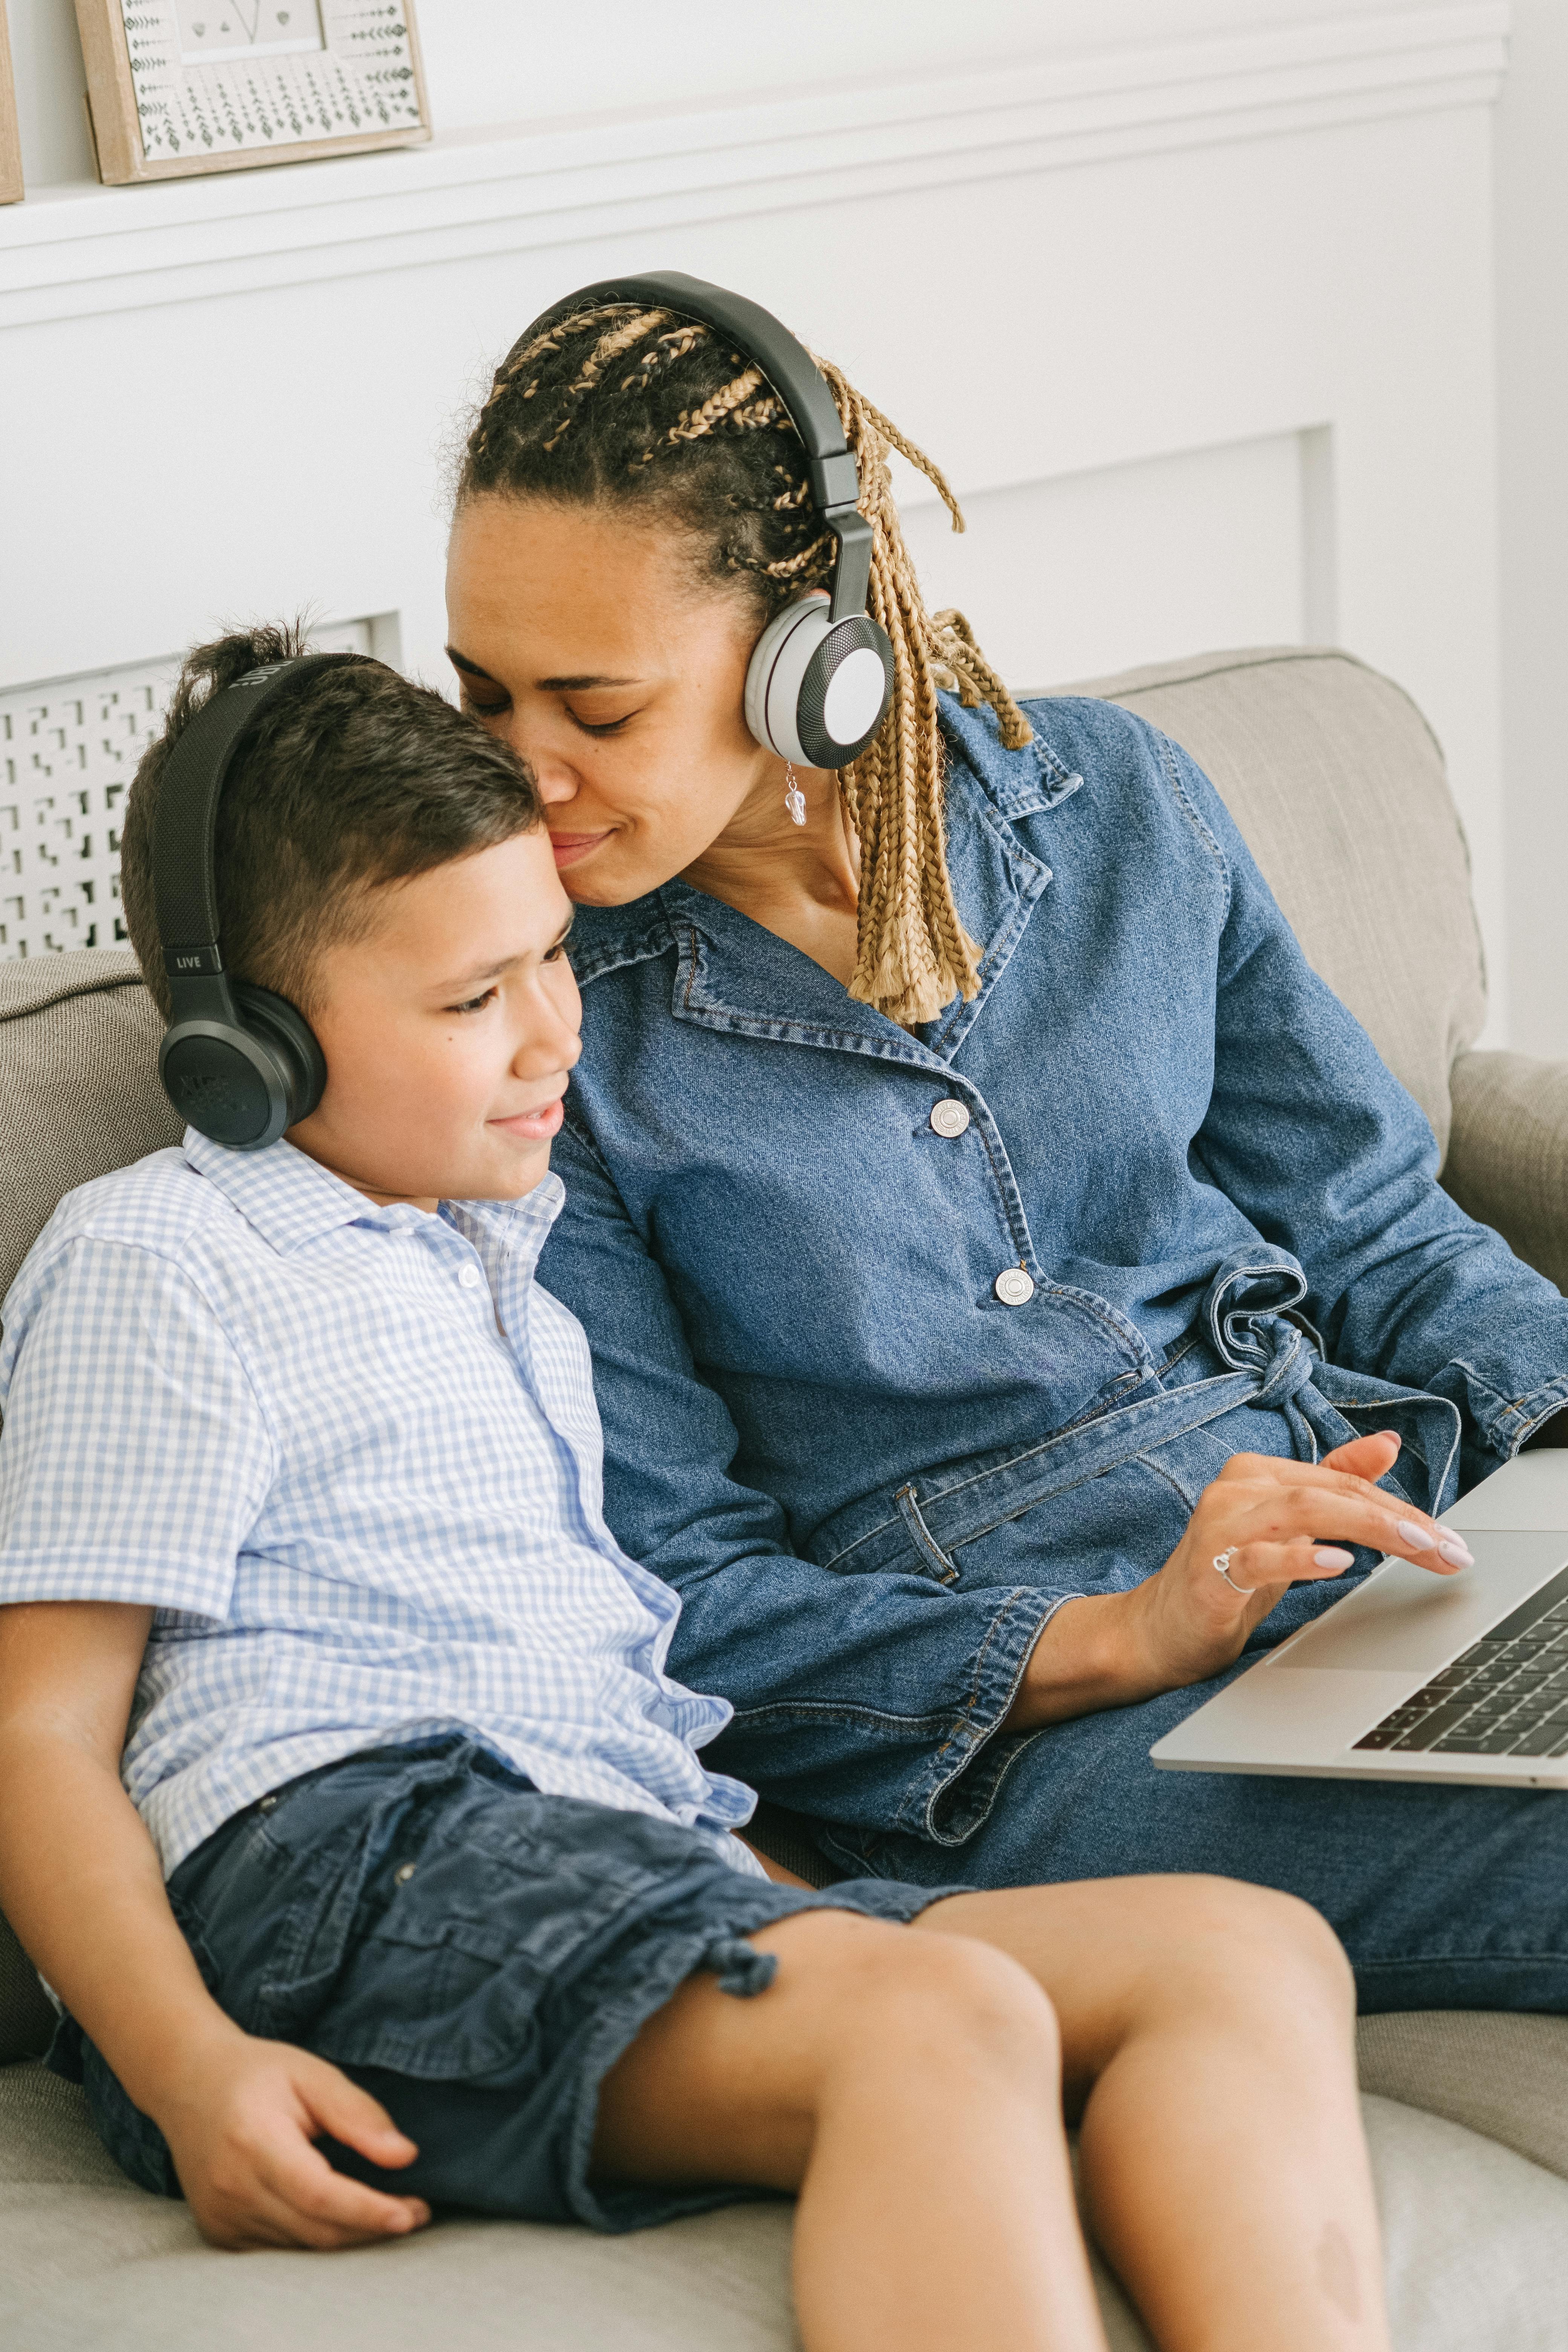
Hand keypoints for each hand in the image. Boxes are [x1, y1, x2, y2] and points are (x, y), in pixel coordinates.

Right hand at [154, 2024, 430, 2249]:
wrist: (189, 2082)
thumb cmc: (258, 2073)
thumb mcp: (312, 2074)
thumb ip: (357, 2114)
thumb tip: (405, 2156)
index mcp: (254, 2141)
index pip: (318, 2193)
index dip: (367, 2210)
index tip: (412, 2213)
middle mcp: (231, 2187)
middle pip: (314, 2228)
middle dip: (370, 2228)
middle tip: (417, 2213)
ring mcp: (221, 2216)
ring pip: (299, 2246)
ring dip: (348, 2238)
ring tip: (390, 2214)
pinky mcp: (219, 2231)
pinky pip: (278, 2251)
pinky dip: (315, 2240)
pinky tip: (343, 2220)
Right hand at [1007, 1430, 1471, 1728]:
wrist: (1157, 1629)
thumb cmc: (1227, 1576)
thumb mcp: (1289, 1529)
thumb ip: (1334, 1484)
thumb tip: (1386, 1444)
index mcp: (1259, 1473)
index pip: (1345, 1482)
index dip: (1402, 1507)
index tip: (1448, 1540)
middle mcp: (1238, 1489)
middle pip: (1332, 1492)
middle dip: (1398, 1520)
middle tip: (1447, 1549)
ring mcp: (1221, 1526)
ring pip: (1303, 1511)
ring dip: (1368, 1528)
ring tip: (1413, 1545)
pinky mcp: (1210, 1569)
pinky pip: (1260, 1557)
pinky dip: (1302, 1558)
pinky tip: (1337, 1562)